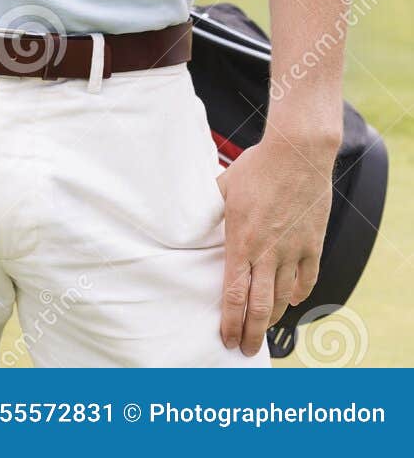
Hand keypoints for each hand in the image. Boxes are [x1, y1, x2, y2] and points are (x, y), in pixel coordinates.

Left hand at [216, 131, 335, 355]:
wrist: (298, 152)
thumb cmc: (257, 167)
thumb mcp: (222, 187)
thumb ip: (209, 210)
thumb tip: (189, 221)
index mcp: (241, 240)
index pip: (233, 293)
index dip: (229, 321)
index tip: (225, 338)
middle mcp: (267, 251)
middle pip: (260, 306)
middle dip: (251, 333)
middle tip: (245, 350)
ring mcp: (293, 250)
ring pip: (284, 297)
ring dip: (274, 318)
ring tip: (265, 329)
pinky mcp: (313, 244)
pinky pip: (308, 279)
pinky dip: (299, 294)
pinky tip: (292, 301)